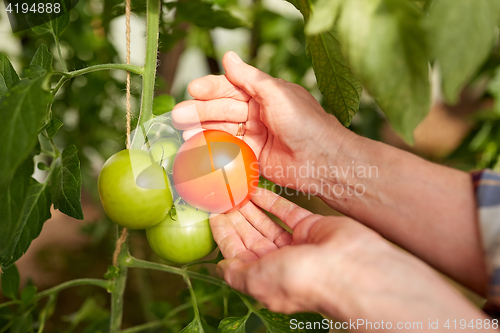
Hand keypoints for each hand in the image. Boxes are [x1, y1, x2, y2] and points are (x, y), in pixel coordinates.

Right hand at [172, 51, 352, 190]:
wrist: (322, 161)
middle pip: (222, 109)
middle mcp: (257, 114)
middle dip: (201, 111)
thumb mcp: (276, 93)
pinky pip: (228, 150)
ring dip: (201, 129)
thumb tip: (228, 56)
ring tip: (182, 130)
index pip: (232, 88)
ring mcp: (254, 136)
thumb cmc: (305, 122)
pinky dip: (211, 148)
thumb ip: (250, 78)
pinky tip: (195, 147)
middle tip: (179, 115)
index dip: (212, 88)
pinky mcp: (252, 157)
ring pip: (222, 129)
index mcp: (265, 95)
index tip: (193, 89)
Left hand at [211, 188, 488, 326]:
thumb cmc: (305, 280)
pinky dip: (271, 200)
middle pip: (250, 234)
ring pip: (266, 221)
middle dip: (235, 216)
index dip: (223, 233)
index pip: (236, 252)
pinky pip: (286, 211)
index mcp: (265, 277)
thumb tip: (217, 270)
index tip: (212, 212)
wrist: (352, 269)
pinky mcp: (310, 225)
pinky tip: (257, 189)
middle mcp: (279, 260)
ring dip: (250, 206)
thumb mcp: (260, 280)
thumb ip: (237, 274)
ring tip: (235, 188)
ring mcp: (296, 243)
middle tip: (222, 194)